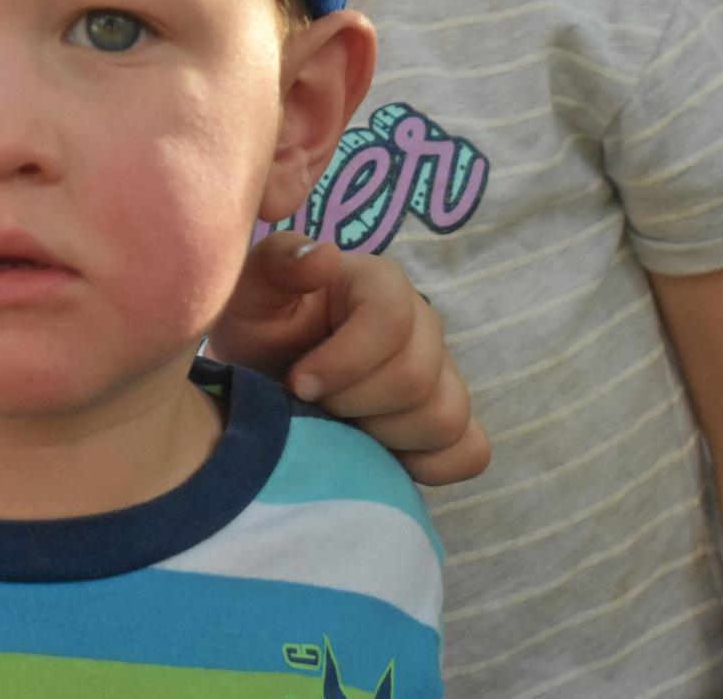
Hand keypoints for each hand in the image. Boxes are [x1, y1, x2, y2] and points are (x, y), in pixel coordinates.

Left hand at [212, 231, 488, 485]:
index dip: (343, 363)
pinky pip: (470, 452)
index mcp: (381, 284)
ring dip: (385, 437)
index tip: (298, 383)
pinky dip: (429, 465)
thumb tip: (325, 258)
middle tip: (316, 405)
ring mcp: (442, 376)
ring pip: (446, 417)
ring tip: (343, 429)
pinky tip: (379, 458)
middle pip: (416, 377)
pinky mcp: (448, 423)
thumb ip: (280, 261)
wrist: (265, 371)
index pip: (391, 321)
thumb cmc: (260, 325)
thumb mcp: (252, 288)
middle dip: (354, 403)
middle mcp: (424, 327)